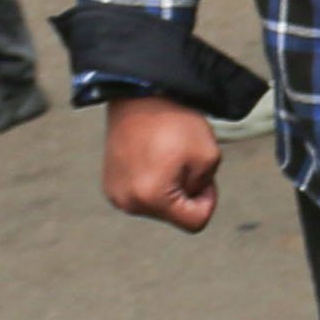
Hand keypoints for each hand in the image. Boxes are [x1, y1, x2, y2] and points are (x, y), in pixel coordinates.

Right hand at [102, 95, 219, 231]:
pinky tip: (153, 159)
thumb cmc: (175, 124)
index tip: (204, 175)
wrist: (139, 97)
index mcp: (152, 198)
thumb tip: (188, 197)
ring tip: (167, 158)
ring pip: (159, 206)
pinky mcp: (110, 185)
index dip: (208, 199)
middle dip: (188, 193)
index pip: (195, 222)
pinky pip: (142, 195)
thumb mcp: (209, 156)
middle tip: (185, 161)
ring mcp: (115, 195)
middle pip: (175, 216)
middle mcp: (128, 202)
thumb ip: (204, 187)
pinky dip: (153, 183)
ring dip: (170, 188)